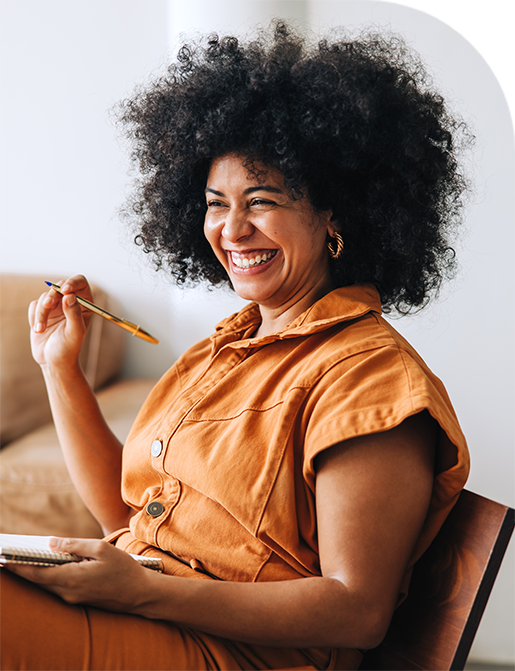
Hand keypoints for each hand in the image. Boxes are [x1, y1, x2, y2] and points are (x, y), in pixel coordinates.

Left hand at [6, 538, 150, 611]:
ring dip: (37, 572)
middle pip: (38, 580)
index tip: (4, 559)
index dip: (17, 566)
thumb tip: (52, 543)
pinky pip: (59, 586)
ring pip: (48, 583)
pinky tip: (51, 566)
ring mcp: (73, 598)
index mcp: (71, 578)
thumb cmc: (123, 570)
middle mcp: (68, 592)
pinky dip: (50, 576)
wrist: (140, 594)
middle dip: (22, 568)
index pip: (36, 573)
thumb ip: (74, 545)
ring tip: (24, 559)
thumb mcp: (101, 549)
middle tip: (8, 557)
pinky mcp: (79, 599)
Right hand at [28, 275, 92, 368]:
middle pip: (59, 286)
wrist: (53, 361)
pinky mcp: (42, 311)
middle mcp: (71, 302)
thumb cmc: (68, 348)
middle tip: (47, 306)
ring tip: (40, 329)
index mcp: (85, 304)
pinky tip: (39, 330)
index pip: (80, 283)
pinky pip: (34, 305)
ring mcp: (56, 306)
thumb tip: (70, 296)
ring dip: (41, 313)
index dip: (73, 282)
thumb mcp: (75, 332)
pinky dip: (34, 316)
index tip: (65, 290)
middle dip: (52, 296)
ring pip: (45, 297)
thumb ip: (74, 313)